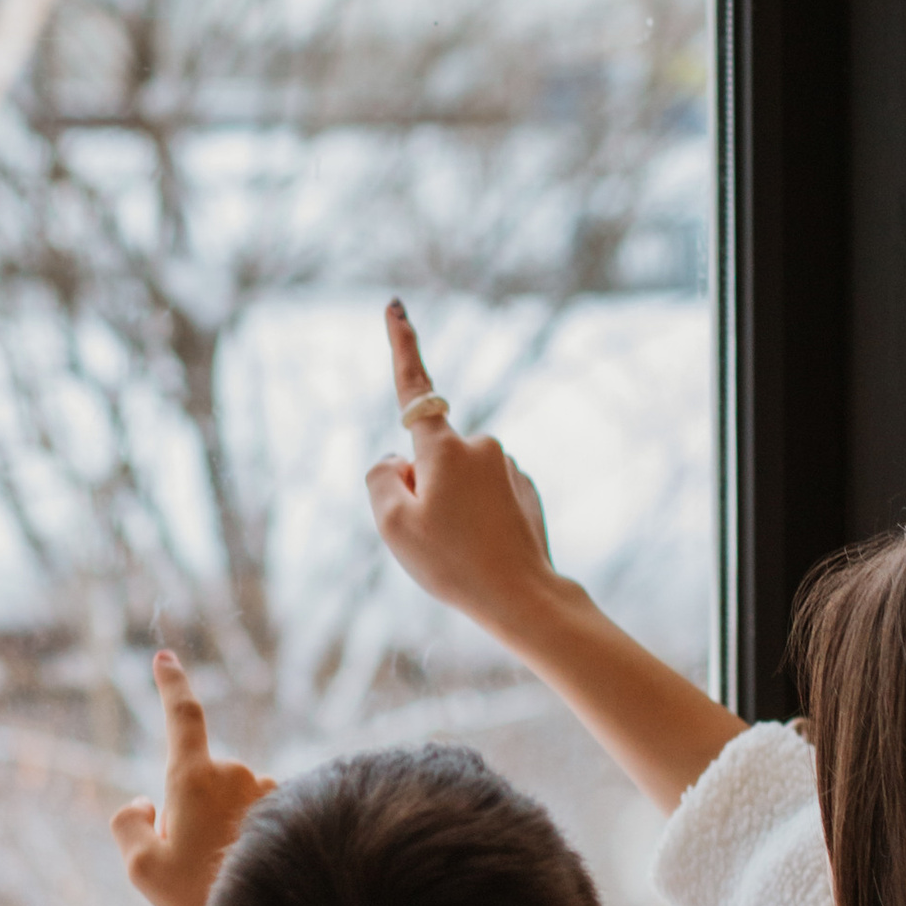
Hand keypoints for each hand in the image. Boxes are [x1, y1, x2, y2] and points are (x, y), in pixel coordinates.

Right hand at [110, 651, 275, 905]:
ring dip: (221, 830)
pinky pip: (257, 817)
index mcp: (194, 777)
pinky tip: (252, 871)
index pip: (182, 715)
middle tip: (191, 867)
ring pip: (230, 803)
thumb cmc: (200, 898)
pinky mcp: (293, 810)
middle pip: (198, 783)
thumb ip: (128, 824)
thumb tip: (146, 803)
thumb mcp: (141, 869)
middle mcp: (236, 773)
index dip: (171, 685)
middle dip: (188, 816)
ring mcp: (269, 790)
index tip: (165, 659)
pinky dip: (249, 839)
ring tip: (225, 876)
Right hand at [364, 301, 557, 641]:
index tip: (395, 306)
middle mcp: (481, 446)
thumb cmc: (453, 563)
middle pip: (429, 456)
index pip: (414, 386)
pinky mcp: (524, 490)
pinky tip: (484, 549)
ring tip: (460, 549)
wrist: (522, 598)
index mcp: (444, 448)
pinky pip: (483, 495)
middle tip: (430, 536)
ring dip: (449, 504)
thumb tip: (397, 460)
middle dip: (420, 485)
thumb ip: (381, 480)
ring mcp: (507, 468)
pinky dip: (475, 516)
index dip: (402, 345)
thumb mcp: (392, 526)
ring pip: (457, 479)